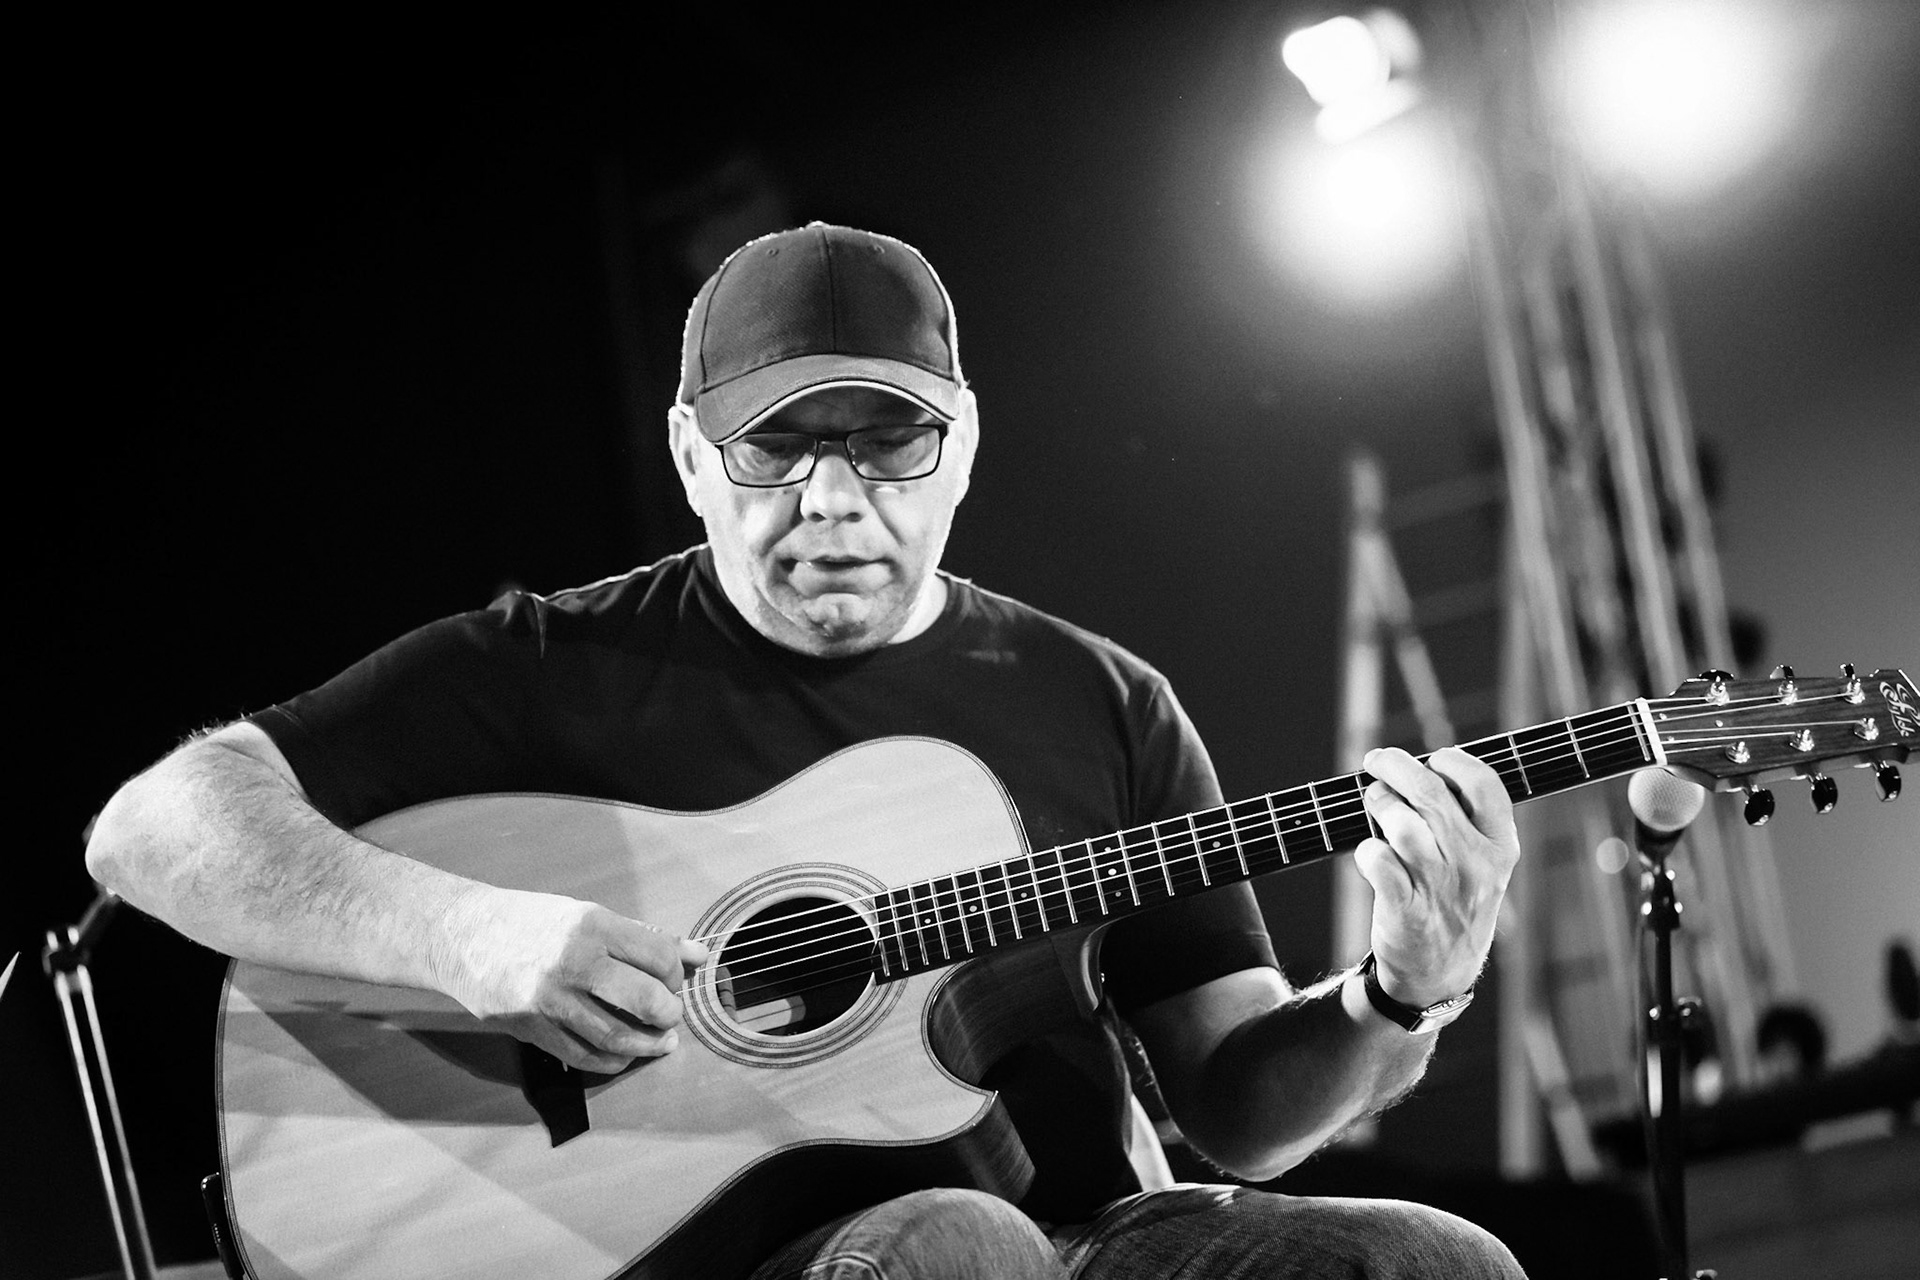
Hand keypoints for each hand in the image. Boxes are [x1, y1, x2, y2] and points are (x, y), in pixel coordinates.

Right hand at [437, 885, 708, 1072]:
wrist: (462, 936)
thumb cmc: (531, 921)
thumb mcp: (586, 915)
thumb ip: (642, 938)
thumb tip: (697, 954)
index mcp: (592, 926)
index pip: (659, 957)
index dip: (677, 973)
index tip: (675, 979)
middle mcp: (573, 963)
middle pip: (645, 1000)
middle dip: (670, 1013)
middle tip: (671, 1014)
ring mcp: (551, 1000)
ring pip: (618, 1037)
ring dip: (648, 1045)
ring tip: (661, 1041)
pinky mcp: (534, 1030)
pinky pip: (585, 1057)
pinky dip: (614, 1061)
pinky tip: (626, 1054)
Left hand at [1354, 746, 1519, 1007]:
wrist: (1439, 974)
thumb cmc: (1454, 903)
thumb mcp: (1481, 864)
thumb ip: (1464, 820)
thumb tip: (1421, 768)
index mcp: (1501, 847)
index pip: (1485, 784)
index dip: (1452, 761)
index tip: (1431, 759)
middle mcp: (1475, 864)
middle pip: (1431, 793)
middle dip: (1396, 767)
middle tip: (1377, 762)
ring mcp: (1441, 887)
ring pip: (1403, 824)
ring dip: (1381, 804)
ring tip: (1375, 803)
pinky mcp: (1407, 909)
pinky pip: (1378, 861)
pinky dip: (1366, 850)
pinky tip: (1370, 853)